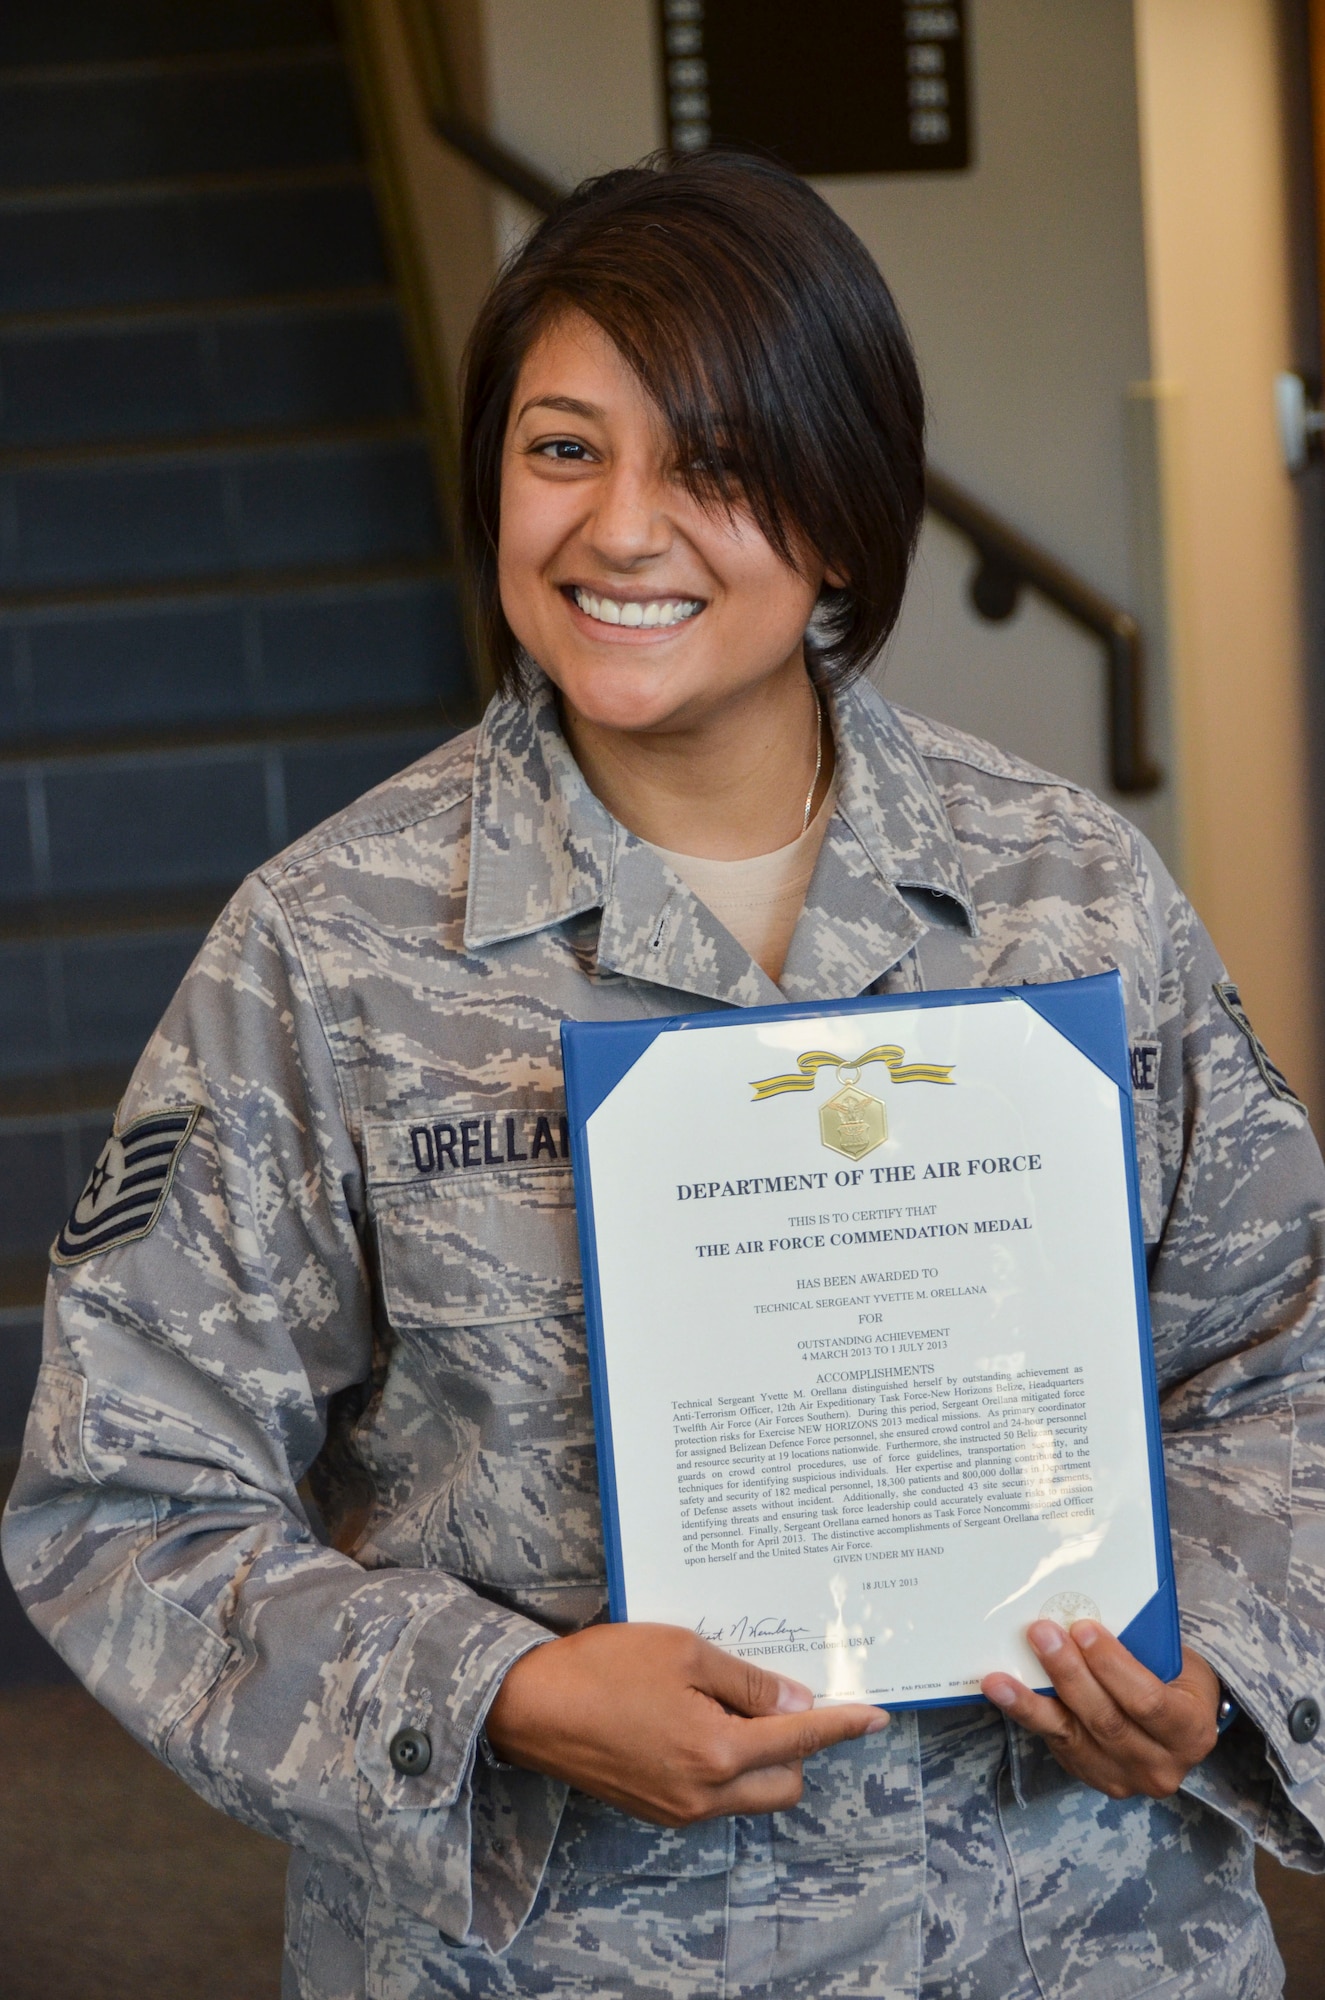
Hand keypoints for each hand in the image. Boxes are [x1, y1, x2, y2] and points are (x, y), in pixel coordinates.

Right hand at [485, 1621, 887, 1825]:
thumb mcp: (683, 1652)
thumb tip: (796, 1703)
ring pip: (751, 1794)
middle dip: (798, 1747)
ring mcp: (679, 1810)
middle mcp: (704, 1794)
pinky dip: (726, 1766)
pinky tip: (701, 1721)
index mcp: (716, 1751)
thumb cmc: (602, 1667)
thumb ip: (746, 1682)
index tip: (875, 1716)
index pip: (799, 1741)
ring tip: (733, 1703)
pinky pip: (716, 1797)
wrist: (530, 1707)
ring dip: (761, 1758)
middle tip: (779, 1697)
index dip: (841, 1726)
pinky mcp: (657, 1811)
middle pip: (786, 1783)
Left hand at [982, 1621, 1219, 1799]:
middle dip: (1068, 1674)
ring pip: (1072, 1737)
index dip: (1112, 1666)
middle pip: (1106, 1721)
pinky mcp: (1091, 1776)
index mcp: (1191, 1732)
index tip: (1083, 1628)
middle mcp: (1161, 1766)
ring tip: (1000, 1678)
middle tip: (1041, 1633)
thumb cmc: (1174, 1678)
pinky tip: (1002, 1695)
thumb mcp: (1175, 1661)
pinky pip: (1055, 1743)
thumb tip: (1084, 1611)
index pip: (1149, 1701)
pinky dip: (1027, 1716)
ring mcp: (1124, 1778)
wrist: (1176, 1720)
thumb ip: (1141, 1646)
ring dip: (1032, 1703)